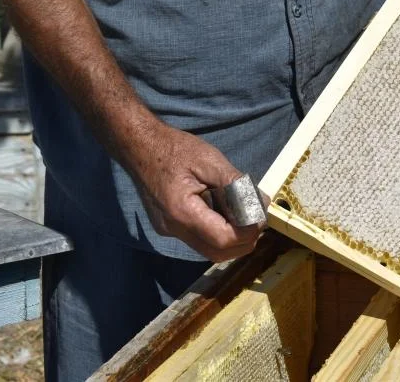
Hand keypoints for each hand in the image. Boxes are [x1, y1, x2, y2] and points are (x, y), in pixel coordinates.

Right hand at [128, 122, 261, 261]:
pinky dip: (217, 232)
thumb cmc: (173, 149)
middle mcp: (173, 228)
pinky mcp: (169, 227)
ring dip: (231, 239)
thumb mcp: (210, 160)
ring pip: (208, 249)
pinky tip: (225, 212)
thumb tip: (259, 203)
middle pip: (216, 252)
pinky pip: (199, 239)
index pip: (222, 239)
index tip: (260, 217)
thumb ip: (235, 184)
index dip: (247, 232)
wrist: (139, 147)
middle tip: (256, 219)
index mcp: (182, 212)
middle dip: (242, 241)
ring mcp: (169, 230)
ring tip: (243, 214)